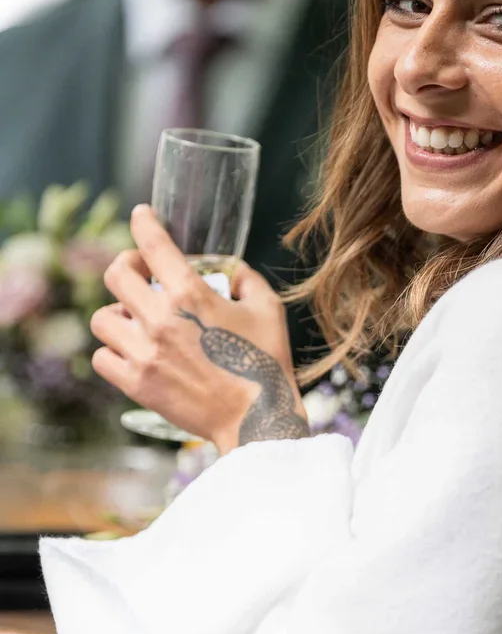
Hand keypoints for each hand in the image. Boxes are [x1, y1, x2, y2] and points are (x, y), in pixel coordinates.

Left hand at [90, 205, 308, 453]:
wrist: (256, 417)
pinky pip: (103, 357)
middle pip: (116, 274)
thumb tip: (228, 272)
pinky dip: (114, 350)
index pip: (153, 245)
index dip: (143, 222)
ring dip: (118, 312)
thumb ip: (244, 279)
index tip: (141, 215)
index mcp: (190, 295)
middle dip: (127, 265)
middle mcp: (160, 320)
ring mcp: (144, 354)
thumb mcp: (267, 308)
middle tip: (140, 273)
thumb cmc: (266, 362)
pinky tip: (133, 351)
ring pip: (102, 318)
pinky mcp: (137, 384)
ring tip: (136, 319)